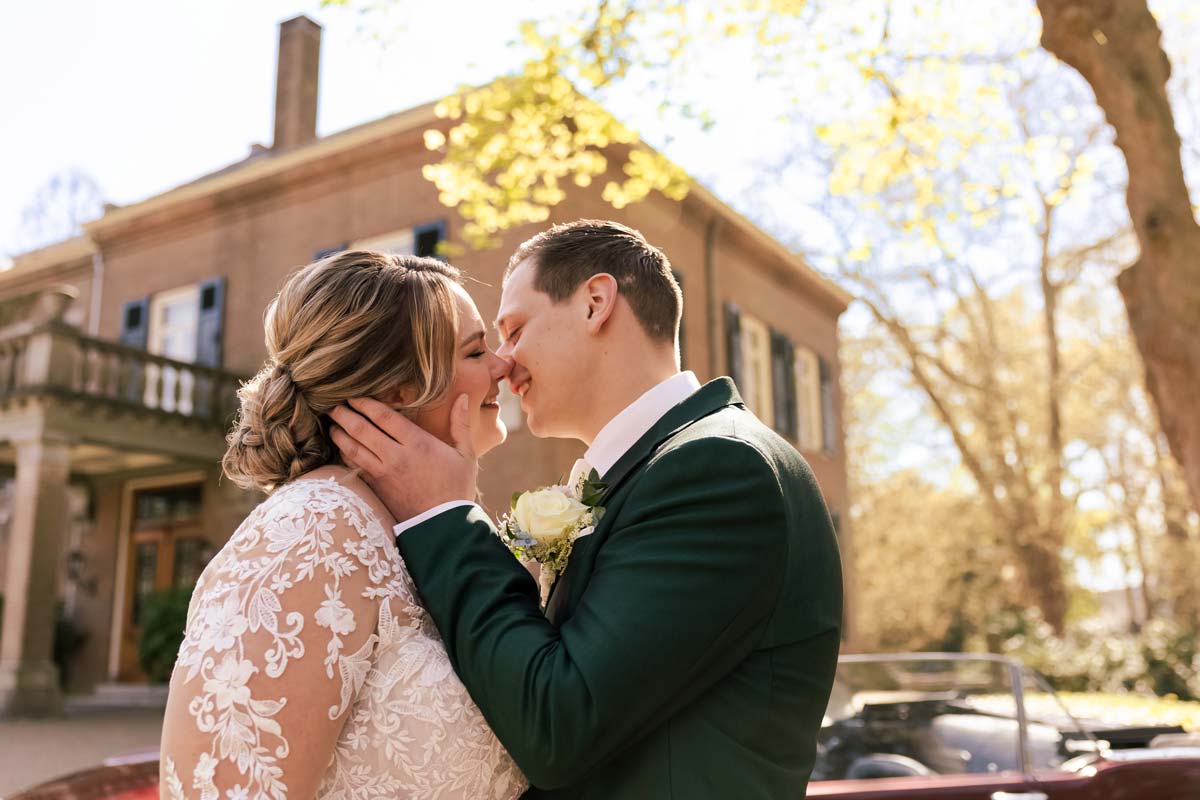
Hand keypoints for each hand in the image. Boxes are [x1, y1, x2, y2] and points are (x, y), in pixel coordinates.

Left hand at [329, 395, 477, 521]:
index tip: (355, 396)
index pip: (383, 416)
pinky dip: (345, 455)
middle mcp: (396, 456)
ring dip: (339, 434)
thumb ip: (461, 424)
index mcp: (418, 443)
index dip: (365, 403)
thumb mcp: (465, 455)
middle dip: (345, 415)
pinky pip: (355, 467)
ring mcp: (383, 474)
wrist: (445, 526)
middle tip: (334, 405)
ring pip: (353, 449)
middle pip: (362, 429)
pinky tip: (341, 448)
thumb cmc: (457, 489)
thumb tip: (463, 396)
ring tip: (332, 424)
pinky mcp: (377, 488)